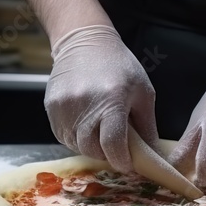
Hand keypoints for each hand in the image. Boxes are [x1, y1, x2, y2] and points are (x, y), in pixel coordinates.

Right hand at [44, 25, 158, 172]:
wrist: (84, 41)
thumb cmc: (120, 65)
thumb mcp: (143, 92)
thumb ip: (147, 127)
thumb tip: (153, 156)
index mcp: (112, 100)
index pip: (113, 144)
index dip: (121, 161)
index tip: (128, 164)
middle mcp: (85, 105)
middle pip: (93, 149)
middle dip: (107, 154)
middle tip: (116, 147)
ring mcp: (64, 107)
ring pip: (77, 145)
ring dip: (91, 146)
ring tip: (101, 131)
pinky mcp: (51, 107)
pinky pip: (64, 135)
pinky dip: (77, 137)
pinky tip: (86, 124)